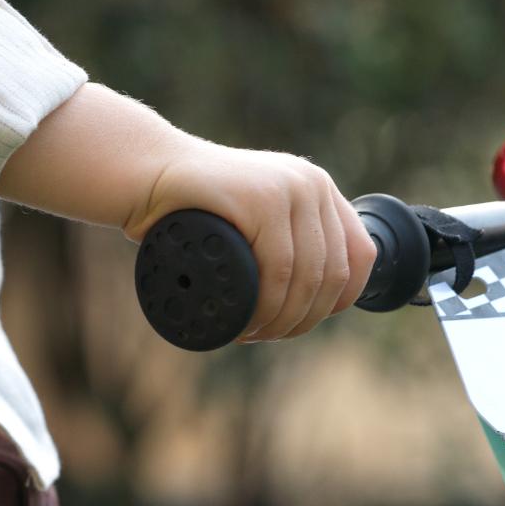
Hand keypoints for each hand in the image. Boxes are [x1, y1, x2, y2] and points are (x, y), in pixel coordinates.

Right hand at [129, 138, 373, 339]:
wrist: (143, 171)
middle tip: (265, 334)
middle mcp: (312, 184)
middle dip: (303, 318)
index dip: (341, 300)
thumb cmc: (191, 204)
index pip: (360, 254)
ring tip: (252, 333)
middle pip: (334, 272)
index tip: (304, 321)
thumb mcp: (251, 216)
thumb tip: (316, 296)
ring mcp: (289, 188)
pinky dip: (268, 305)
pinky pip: (279, 269)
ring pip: (308, 276)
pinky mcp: (261, 198)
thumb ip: (283, 237)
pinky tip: (249, 321)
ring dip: (284, 319)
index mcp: (318, 188)